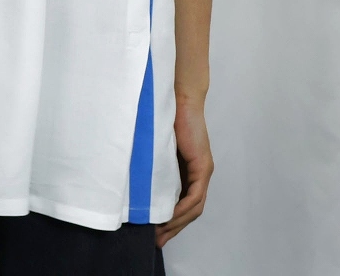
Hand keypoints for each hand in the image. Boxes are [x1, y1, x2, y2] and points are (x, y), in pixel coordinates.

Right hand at [155, 98, 213, 247]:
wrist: (179, 97)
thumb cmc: (165, 115)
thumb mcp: (157, 146)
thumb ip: (154, 162)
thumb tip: (137, 177)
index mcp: (189, 169)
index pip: (184, 203)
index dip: (171, 219)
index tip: (155, 231)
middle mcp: (199, 172)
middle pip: (190, 211)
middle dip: (173, 228)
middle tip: (157, 241)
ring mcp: (203, 170)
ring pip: (194, 207)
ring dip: (177, 222)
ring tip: (160, 233)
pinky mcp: (202, 165)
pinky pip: (195, 196)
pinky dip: (183, 209)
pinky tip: (170, 216)